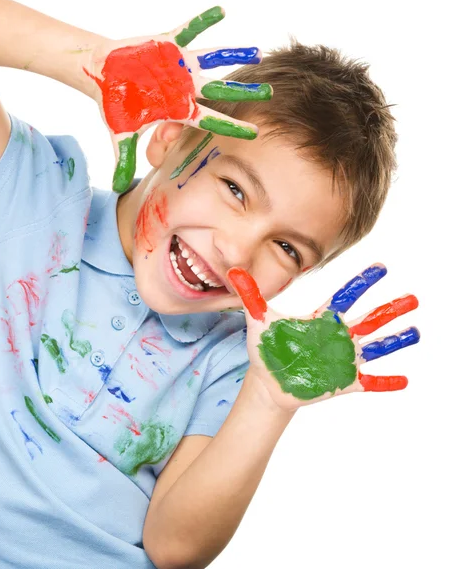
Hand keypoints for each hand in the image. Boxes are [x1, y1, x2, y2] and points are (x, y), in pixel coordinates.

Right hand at [83, 7, 272, 192]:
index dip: (230, 127)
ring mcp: (179, 66)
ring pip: (212, 61)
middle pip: (219, 92)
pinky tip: (222, 11)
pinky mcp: (168, 43)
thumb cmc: (116, 104)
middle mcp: (184, 87)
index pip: (209, 120)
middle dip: (242, 93)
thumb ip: (124, 160)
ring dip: (234, 55)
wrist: (104, 74)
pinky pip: (189, 29)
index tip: (254, 133)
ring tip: (258, 52)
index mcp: (177, 109)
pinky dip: (203, 20)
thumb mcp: (120, 134)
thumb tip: (119, 187)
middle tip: (269, 93)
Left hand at [227, 264, 419, 411]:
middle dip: (391, 308)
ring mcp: (344, 358)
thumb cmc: (266, 349)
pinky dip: (386, 382)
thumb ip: (250, 296)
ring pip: (376, 347)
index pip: (345, 296)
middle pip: (370, 319)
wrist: (267, 383)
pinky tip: (404, 380)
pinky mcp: (345, 381)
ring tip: (415, 332)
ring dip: (396, 340)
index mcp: (322, 319)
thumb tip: (233, 270)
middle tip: (412, 298)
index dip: (362, 282)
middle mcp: (338, 336)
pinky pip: (371, 382)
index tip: (380, 266)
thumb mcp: (258, 321)